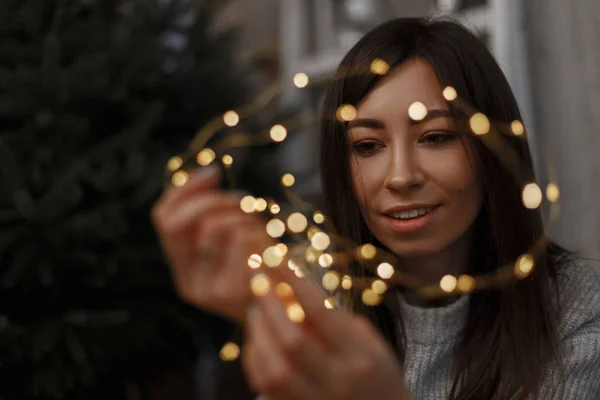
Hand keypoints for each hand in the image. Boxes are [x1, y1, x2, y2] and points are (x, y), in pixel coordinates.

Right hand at [151, 165, 272, 321]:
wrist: (287, 313)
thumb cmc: (261, 269)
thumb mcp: (231, 241)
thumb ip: (213, 216)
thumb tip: (209, 174)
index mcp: (181, 267)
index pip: (163, 218)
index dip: (185, 189)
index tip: (214, 172)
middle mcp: (187, 281)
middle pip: (181, 221)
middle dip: (213, 200)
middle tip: (241, 200)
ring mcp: (207, 290)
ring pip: (215, 225)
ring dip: (243, 216)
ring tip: (261, 226)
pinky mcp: (233, 290)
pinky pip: (240, 238)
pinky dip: (258, 229)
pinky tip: (270, 241)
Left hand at [242, 268, 412, 399]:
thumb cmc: (374, 368)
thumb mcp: (366, 339)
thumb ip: (332, 319)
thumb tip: (290, 291)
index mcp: (360, 356)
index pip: (321, 314)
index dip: (296, 283)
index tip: (279, 260)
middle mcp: (338, 381)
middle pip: (291, 341)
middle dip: (270, 306)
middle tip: (259, 280)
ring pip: (273, 368)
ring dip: (258, 332)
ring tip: (256, 309)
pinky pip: (265, 384)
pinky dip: (254, 356)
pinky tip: (257, 337)